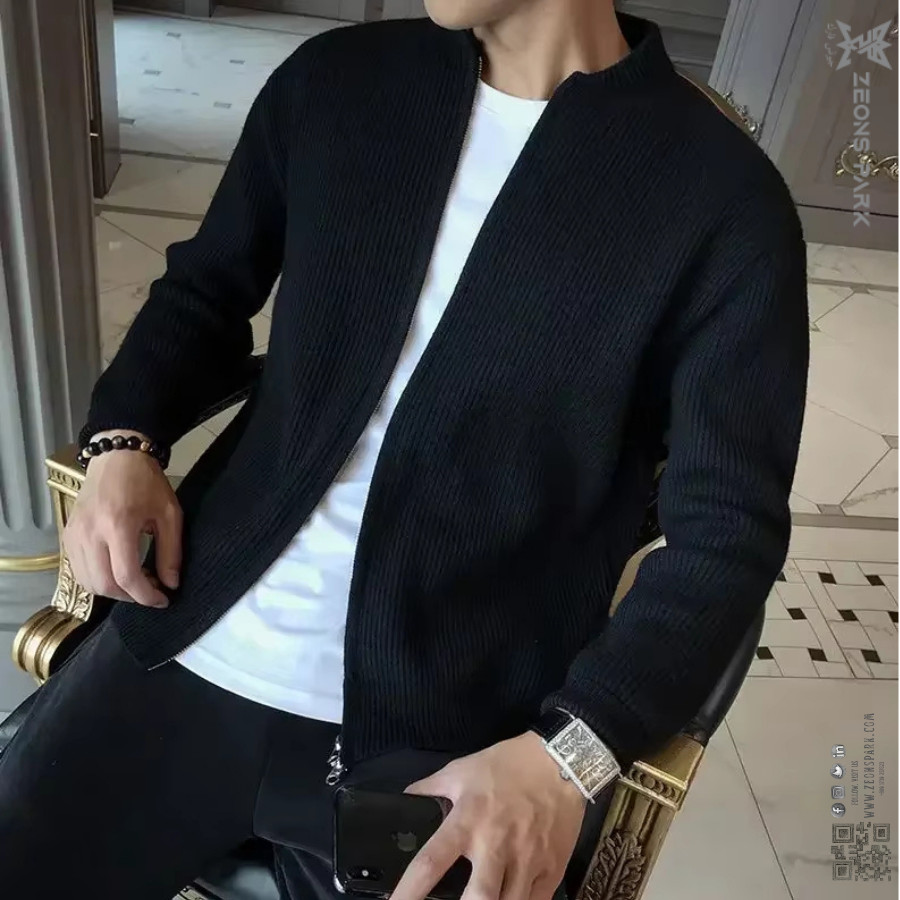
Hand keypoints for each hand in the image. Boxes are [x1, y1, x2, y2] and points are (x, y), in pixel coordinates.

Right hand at [63, 431, 181, 607]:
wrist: (117, 456)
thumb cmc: (147, 482)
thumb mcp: (170, 514)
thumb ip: (171, 551)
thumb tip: (171, 584)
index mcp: (118, 525)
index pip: (126, 577)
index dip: (146, 596)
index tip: (163, 599)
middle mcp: (90, 532)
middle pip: (104, 585)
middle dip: (130, 597)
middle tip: (150, 590)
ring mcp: (74, 534)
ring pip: (88, 582)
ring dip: (113, 591)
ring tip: (136, 581)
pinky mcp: (67, 535)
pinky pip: (78, 570)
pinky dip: (97, 579)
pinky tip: (116, 571)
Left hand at [396, 732, 586, 899]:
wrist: (561, 761)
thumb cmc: (507, 765)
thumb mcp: (461, 769)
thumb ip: (431, 788)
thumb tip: (405, 800)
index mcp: (467, 821)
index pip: (430, 863)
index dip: (408, 891)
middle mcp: (495, 847)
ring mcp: (527, 862)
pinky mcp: (552, 871)